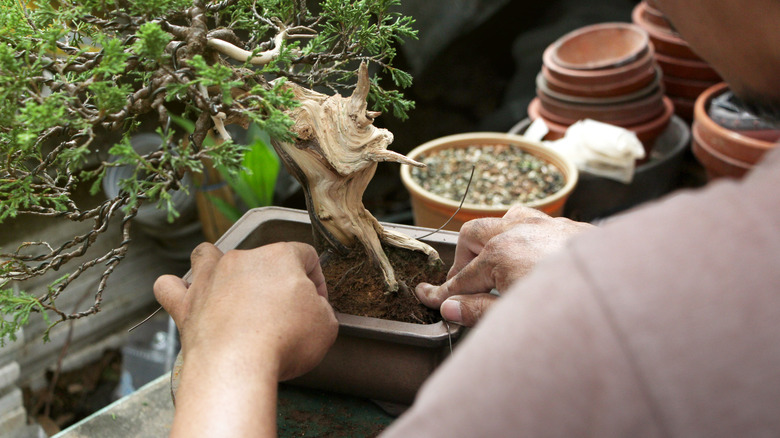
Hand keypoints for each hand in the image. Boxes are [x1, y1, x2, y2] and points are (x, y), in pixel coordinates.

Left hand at [154, 241, 337, 380]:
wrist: (237, 364)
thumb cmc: (283, 341)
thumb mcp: (326, 326)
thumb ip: (322, 309)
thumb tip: (313, 308)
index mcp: (280, 257)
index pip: (304, 256)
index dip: (315, 281)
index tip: (316, 304)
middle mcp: (242, 260)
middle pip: (260, 257)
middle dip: (272, 281)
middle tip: (282, 312)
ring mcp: (209, 279)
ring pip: (207, 255)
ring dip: (215, 266)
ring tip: (226, 286)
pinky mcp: (185, 304)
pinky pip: (169, 286)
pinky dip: (176, 290)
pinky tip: (185, 297)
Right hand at [416, 206, 592, 325]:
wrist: (627, 290)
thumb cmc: (572, 310)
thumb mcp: (516, 318)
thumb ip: (479, 311)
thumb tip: (450, 309)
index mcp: (501, 254)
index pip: (460, 278)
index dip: (441, 293)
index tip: (427, 297)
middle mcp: (519, 231)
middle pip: (473, 234)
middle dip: (463, 259)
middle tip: (464, 285)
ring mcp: (547, 225)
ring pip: (506, 218)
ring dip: (494, 239)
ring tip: (496, 265)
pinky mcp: (571, 227)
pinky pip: (537, 221)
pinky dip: (524, 236)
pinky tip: (533, 259)